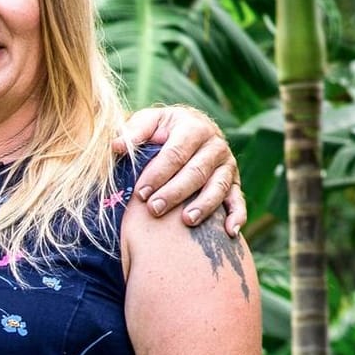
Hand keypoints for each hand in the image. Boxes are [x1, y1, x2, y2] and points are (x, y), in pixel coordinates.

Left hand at [113, 106, 245, 236]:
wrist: (192, 127)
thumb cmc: (163, 128)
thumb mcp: (149, 121)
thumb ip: (134, 131)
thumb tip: (116, 146)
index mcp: (194, 127)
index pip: (176, 153)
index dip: (158, 174)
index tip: (141, 192)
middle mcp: (216, 146)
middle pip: (196, 173)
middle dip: (175, 193)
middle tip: (154, 209)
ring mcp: (228, 165)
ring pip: (218, 187)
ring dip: (203, 206)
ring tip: (186, 221)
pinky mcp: (235, 183)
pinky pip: (238, 200)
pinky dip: (237, 216)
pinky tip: (229, 232)